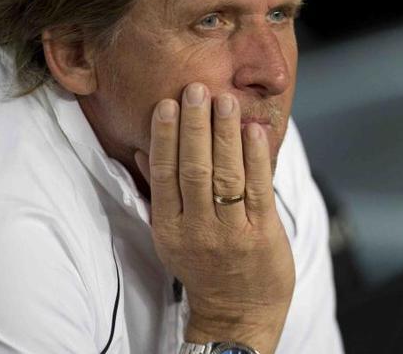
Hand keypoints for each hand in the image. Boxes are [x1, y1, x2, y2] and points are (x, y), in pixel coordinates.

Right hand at [134, 82, 293, 353]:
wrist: (238, 313)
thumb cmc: (205, 267)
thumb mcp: (171, 236)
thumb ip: (159, 194)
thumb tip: (141, 151)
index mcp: (170, 228)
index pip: (164, 174)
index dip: (165, 138)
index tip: (167, 104)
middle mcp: (197, 229)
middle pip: (194, 170)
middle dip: (195, 127)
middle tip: (196, 89)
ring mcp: (231, 232)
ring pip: (225, 176)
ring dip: (225, 134)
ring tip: (225, 100)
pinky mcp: (262, 234)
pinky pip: (257, 189)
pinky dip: (256, 157)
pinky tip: (254, 130)